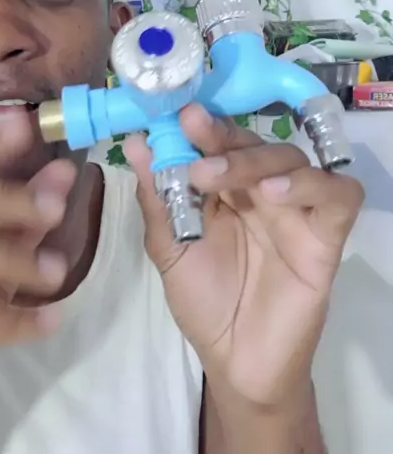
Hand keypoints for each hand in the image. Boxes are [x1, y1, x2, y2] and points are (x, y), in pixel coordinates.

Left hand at [124, 104, 362, 406]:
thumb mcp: (169, 248)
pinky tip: (275, 193)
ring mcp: (296, 210)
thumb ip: (157, 198)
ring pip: (292, 160)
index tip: (177, 113)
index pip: (221, 141)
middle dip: (223, 136)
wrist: (236, 362)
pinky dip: (313, 184)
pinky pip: (339, 195)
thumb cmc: (204, 301)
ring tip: (217, 174)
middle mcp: (263, 191)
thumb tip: (136, 143)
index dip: (202, 126)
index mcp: (227, 188)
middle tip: (192, 133)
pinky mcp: (326, 236)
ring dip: (255, 158)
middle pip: (255, 143)